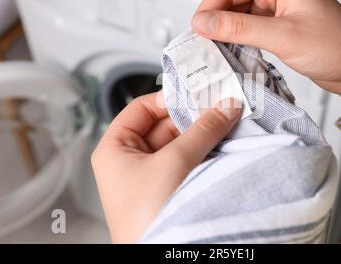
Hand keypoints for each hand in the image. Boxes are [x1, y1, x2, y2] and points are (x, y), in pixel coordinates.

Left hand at [91, 92, 240, 242]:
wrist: (160, 257)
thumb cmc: (147, 212)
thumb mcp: (175, 161)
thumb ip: (202, 130)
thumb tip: (225, 106)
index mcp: (114, 149)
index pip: (140, 109)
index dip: (167, 99)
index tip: (196, 93)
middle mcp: (129, 160)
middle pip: (162, 125)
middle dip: (191, 117)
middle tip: (219, 107)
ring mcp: (149, 176)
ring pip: (178, 143)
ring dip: (200, 135)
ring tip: (225, 122)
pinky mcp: (167, 189)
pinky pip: (185, 161)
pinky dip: (202, 152)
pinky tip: (221, 143)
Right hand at [192, 0, 340, 112]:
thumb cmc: (338, 47)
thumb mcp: (283, 36)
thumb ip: (239, 28)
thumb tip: (203, 22)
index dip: (209, 8)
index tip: (196, 32)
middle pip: (230, 0)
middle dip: (215, 22)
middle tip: (203, 46)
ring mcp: (276, 8)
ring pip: (237, 16)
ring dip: (226, 34)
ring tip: (216, 53)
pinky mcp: (277, 26)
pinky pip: (248, 29)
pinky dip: (238, 41)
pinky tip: (232, 54)